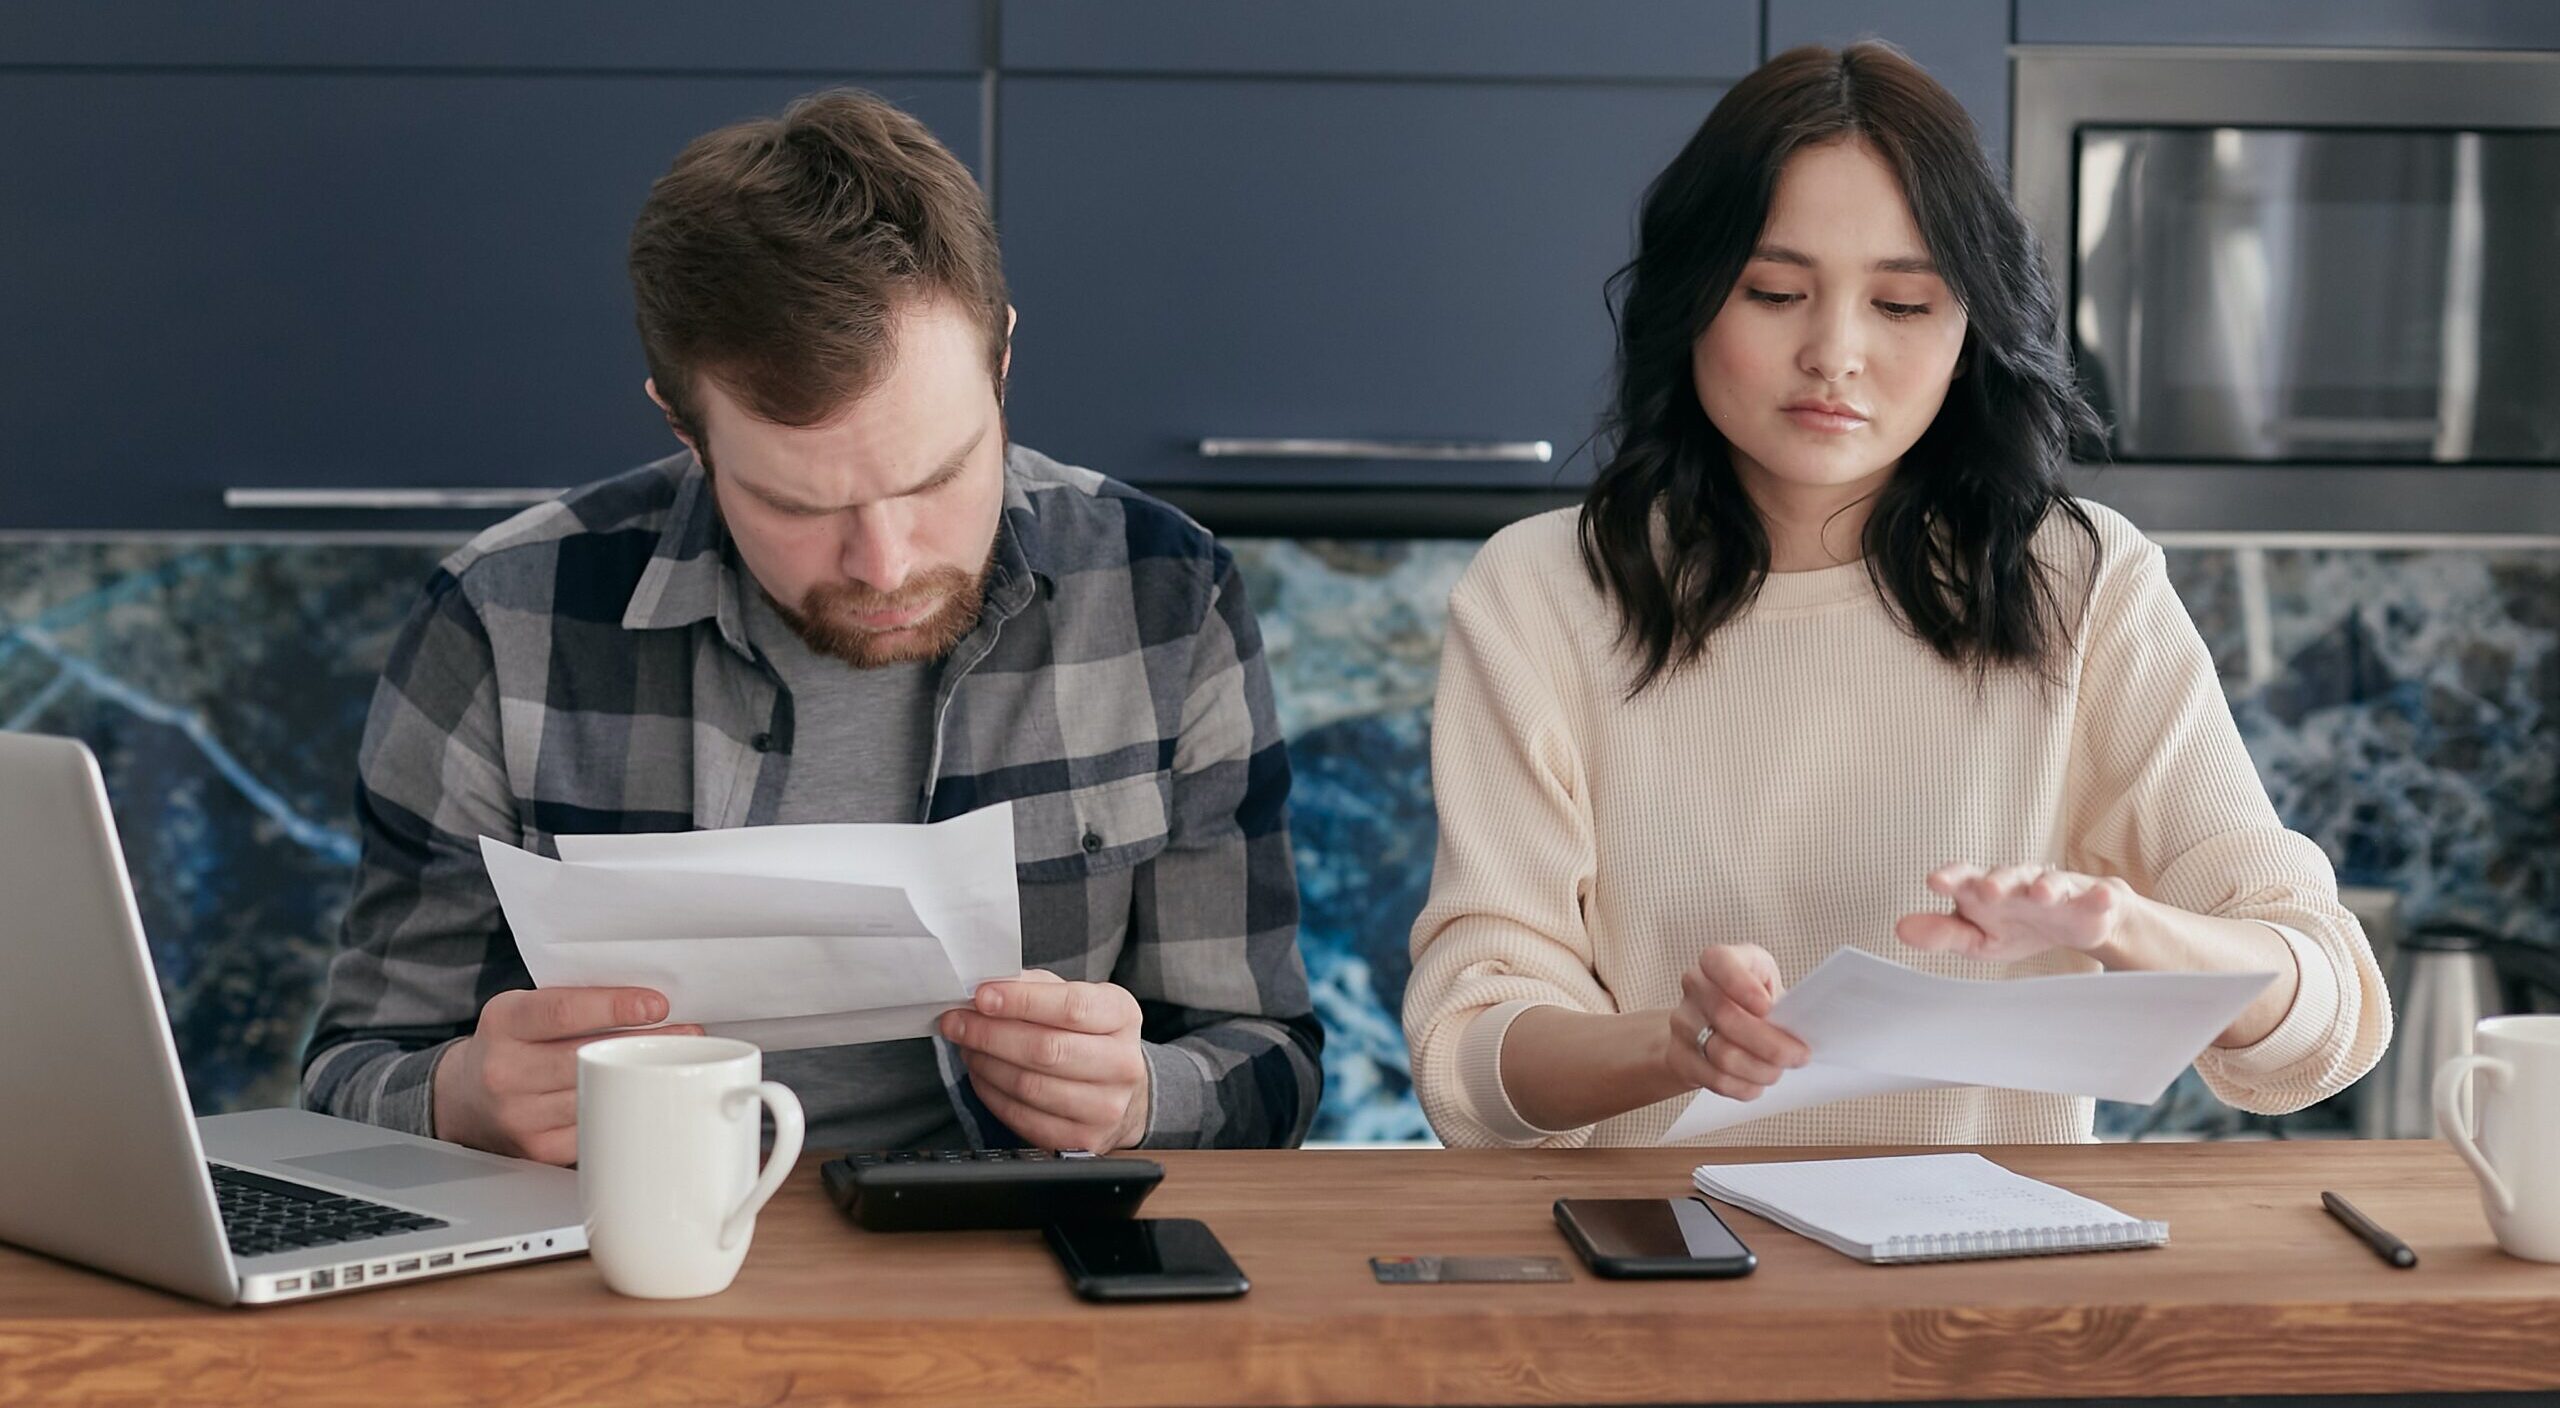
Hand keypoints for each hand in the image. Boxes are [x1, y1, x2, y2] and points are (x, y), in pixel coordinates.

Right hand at [432, 987, 700, 1164]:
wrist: (464, 1098)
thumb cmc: (512, 1044)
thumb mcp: (525, 1010)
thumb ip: (573, 1002)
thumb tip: (649, 1002)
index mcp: (503, 1022)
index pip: (561, 1011)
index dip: (613, 1007)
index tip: (658, 1004)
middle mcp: (504, 1070)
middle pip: (586, 1058)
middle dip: (646, 1044)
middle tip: (689, 1032)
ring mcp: (519, 1116)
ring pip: (596, 1096)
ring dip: (644, 1080)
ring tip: (677, 1062)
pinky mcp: (537, 1150)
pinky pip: (594, 1130)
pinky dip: (626, 1112)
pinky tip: (648, 1097)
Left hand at [939, 970, 1149, 1152]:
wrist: (1123, 1091)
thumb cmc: (1089, 1036)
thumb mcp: (1076, 998)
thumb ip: (1036, 987)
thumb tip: (988, 988)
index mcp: (1122, 1016)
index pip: (1071, 1007)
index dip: (1022, 1001)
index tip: (982, 996)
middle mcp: (1122, 1064)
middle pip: (1045, 1049)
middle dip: (989, 1034)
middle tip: (957, 1022)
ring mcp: (1105, 1107)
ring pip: (1028, 1085)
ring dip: (985, 1063)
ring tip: (968, 1046)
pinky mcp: (1082, 1140)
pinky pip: (1021, 1116)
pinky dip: (990, 1092)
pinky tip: (982, 1074)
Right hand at [1665, 943, 1809, 1102]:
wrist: (1707, 1026)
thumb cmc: (1750, 1002)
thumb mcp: (1767, 986)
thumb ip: (1780, 1000)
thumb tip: (1803, 1026)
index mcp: (1718, 961)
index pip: (1718, 961)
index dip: (1740, 984)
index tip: (1767, 1007)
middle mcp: (1695, 986)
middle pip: (1726, 1017)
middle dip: (1771, 1044)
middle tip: (1799, 1055)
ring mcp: (1683, 1022)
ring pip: (1723, 1055)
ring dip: (1761, 1070)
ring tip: (1778, 1071)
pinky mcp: (1680, 1056)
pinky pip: (1716, 1079)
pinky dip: (1745, 1086)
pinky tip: (1757, 1082)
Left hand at [1894, 863, 2129, 963]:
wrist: (2071, 923)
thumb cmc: (2013, 925)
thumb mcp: (1976, 936)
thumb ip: (1942, 932)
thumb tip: (1900, 928)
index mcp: (1984, 890)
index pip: (1963, 878)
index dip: (1950, 878)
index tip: (1935, 882)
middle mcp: (2018, 883)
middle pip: (2005, 876)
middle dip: (1997, 881)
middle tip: (1986, 890)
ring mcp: (2055, 888)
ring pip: (2049, 883)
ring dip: (2046, 886)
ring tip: (2042, 894)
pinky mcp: (2088, 900)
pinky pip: (2095, 895)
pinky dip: (2099, 895)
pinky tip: (2102, 896)